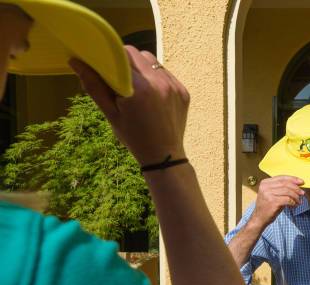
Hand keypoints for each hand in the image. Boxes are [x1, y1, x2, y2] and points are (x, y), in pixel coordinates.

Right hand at [69, 46, 189, 166]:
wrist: (164, 155)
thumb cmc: (134, 137)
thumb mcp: (110, 114)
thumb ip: (94, 86)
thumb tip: (76, 61)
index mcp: (139, 89)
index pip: (122, 55)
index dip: (111, 57)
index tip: (105, 66)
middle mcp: (159, 83)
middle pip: (137, 54)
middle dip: (125, 61)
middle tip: (119, 79)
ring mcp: (174, 86)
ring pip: (152, 61)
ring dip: (141, 68)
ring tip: (137, 87)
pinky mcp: (183, 91)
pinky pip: (165, 73)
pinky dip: (156, 78)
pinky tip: (151, 95)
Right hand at [250, 176, 303, 228]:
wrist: (259, 218)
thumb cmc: (268, 206)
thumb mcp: (272, 194)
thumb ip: (281, 188)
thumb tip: (297, 184)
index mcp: (265, 182)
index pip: (282, 177)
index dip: (293, 179)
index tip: (301, 182)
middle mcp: (265, 187)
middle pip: (286, 184)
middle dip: (296, 188)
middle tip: (302, 193)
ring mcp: (268, 194)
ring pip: (288, 192)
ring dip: (296, 197)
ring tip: (298, 201)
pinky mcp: (272, 202)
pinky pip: (287, 199)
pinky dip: (293, 202)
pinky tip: (294, 205)